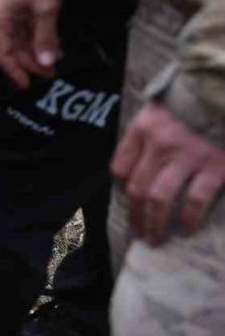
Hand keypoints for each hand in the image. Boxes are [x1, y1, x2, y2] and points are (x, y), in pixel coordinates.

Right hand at [0, 0, 65, 87]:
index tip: (26, 84)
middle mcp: (4, 19)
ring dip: (38, 53)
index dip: (13, 70)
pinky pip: (31, 31)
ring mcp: (14, 13)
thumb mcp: (45, 9)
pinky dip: (42, 41)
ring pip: (23, 41)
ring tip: (56, 63)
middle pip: (14, 48)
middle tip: (51, 74)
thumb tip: (48, 63)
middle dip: (31, 63)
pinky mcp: (25, 8)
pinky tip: (55, 48)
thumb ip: (45, 37)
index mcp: (1, 19)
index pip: (2, 52)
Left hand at [112, 103, 224, 243]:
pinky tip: (187, 229)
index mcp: (143, 129)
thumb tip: (132, 177)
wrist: (224, 96)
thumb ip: (144, 139)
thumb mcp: (158, 114)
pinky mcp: (216, 166)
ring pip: (159, 199)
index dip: (123, 192)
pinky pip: (195, 200)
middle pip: (137, 189)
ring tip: (156, 239)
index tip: (130, 205)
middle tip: (141, 235)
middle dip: (136, 217)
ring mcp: (188, 155)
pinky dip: (189, 218)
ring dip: (154, 224)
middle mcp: (160, 142)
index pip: (121, 169)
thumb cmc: (191, 109)